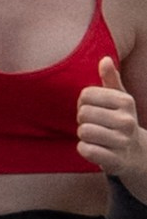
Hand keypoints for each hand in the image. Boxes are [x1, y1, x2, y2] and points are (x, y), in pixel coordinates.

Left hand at [79, 53, 146, 190]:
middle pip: (83, 113)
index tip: (92, 109)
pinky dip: (84, 149)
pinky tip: (93, 148)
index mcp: (125, 101)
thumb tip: (105, 59)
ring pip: (83, 131)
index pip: (86, 94)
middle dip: (83, 120)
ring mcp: (122, 141)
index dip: (83, 103)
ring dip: (84, 135)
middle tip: (94, 125)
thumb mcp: (119, 99)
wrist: (135, 154)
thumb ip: (110, 79)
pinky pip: (85, 149)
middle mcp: (127, 120)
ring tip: (95, 136)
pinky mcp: (114, 159)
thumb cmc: (120, 120)